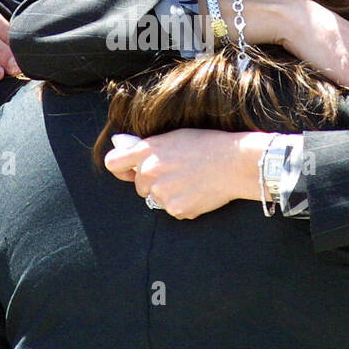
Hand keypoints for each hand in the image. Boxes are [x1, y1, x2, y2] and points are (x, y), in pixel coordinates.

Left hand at [104, 129, 270, 218]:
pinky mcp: (176, 209)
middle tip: (177, 174)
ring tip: (192, 182)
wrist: (235, 162)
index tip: (128, 171)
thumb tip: (128, 153)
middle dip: (153, 183)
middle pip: (139, 186)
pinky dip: (183, 205)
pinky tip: (198, 192)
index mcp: (146, 151)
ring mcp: (162, 193)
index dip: (121, 169)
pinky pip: (173, 210)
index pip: (113, 163)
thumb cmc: (208, 145)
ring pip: (157, 199)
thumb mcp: (174, 137)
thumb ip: (150, 148)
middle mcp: (149, 172)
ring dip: (169, 195)